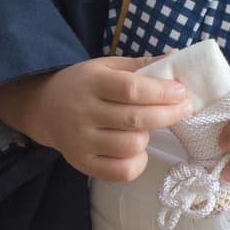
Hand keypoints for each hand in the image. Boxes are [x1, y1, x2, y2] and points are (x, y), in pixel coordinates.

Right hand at [0, 56, 190, 182]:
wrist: (44, 108)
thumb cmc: (84, 84)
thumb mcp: (107, 66)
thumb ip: (141, 65)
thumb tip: (177, 57)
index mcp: (91, 83)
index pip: (132, 89)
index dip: (161, 92)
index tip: (181, 91)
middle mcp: (83, 113)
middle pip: (136, 120)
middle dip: (169, 114)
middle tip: (185, 108)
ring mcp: (81, 142)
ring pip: (132, 146)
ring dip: (148, 136)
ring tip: (145, 127)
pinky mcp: (83, 164)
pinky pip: (121, 172)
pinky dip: (138, 162)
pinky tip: (138, 149)